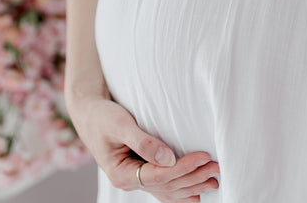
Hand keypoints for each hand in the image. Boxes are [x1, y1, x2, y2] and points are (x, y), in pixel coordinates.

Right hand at [67, 96, 218, 201]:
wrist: (88, 113)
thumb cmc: (103, 115)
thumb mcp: (120, 124)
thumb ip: (144, 141)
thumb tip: (169, 159)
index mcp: (122, 174)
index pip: (160, 176)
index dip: (184, 167)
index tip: (204, 156)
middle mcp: (129, 181)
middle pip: (167, 186)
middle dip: (193, 177)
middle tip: (217, 167)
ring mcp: (134, 179)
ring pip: (167, 189)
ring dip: (191, 185)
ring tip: (213, 181)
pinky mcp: (139, 172)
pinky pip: (162, 187)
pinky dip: (179, 190)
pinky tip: (195, 193)